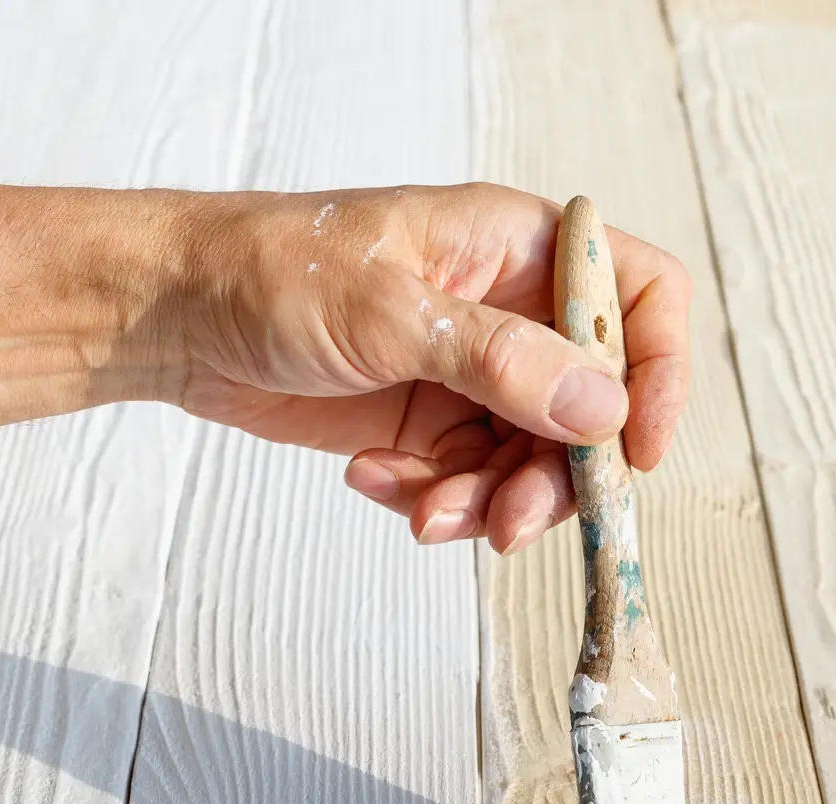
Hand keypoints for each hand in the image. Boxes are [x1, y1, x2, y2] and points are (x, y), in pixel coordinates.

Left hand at [174, 183, 690, 554]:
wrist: (179, 317)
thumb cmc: (273, 272)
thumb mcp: (391, 313)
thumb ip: (501, 363)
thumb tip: (601, 411)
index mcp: (518, 249)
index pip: (637, 297)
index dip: (656, 372)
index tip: (637, 451)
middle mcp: (510, 312)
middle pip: (590, 407)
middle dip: (554, 476)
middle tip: (507, 523)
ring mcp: (472, 374)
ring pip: (530, 461)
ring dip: (488, 502)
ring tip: (427, 514)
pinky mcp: (430, 425)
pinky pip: (468, 482)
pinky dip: (434, 500)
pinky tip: (374, 481)